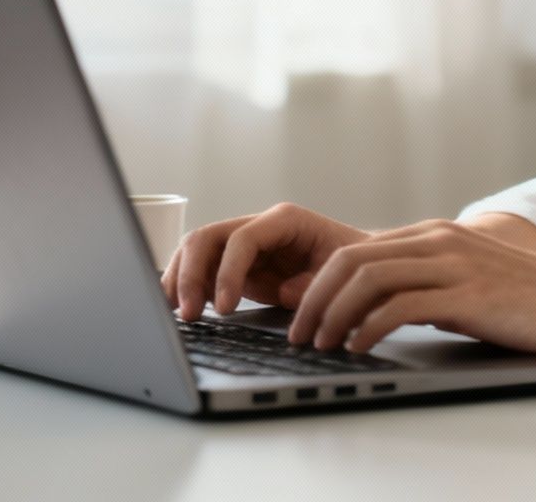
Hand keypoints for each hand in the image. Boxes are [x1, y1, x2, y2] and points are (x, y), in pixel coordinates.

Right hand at [161, 202, 370, 320]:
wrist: (360, 266)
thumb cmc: (354, 265)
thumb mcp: (341, 276)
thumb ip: (313, 283)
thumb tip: (285, 291)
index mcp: (285, 221)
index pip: (241, 239)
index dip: (227, 272)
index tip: (225, 309)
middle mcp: (259, 227)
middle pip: (207, 238)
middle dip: (190, 275)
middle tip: (188, 314)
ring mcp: (245, 244)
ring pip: (196, 251)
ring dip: (180, 280)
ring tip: (174, 313)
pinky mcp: (238, 265)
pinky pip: (202, 270)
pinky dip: (188, 287)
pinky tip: (184, 310)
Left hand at [285, 218, 535, 355]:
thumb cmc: (530, 301)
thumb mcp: (468, 282)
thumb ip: (427, 286)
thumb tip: (381, 312)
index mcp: (435, 235)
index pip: (357, 251)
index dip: (319, 284)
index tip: (301, 316)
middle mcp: (439, 240)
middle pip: (351, 260)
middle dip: (314, 299)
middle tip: (300, 334)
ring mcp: (454, 263)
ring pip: (369, 278)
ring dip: (334, 314)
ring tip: (323, 344)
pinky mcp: (470, 293)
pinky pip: (402, 306)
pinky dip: (370, 328)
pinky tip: (361, 348)